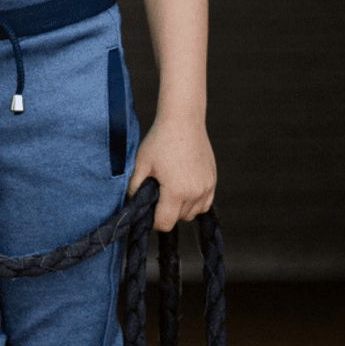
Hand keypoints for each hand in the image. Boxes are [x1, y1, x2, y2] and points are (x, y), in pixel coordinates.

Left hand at [128, 116, 216, 231]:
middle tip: (156, 194)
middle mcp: (195, 193)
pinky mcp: (212, 181)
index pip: (165, 224)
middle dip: (165, 211)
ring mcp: (207, 187)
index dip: (153, 222)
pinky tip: (183, 189)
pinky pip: (204, 204)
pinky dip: (194, 202)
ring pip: (192, 213)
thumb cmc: (159, 141)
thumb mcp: (140, 165)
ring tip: (169, 189)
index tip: (147, 210)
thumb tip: (132, 206)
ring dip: (180, 208)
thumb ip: (134, 189)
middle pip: (178, 219)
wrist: (183, 121)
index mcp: (176, 191)